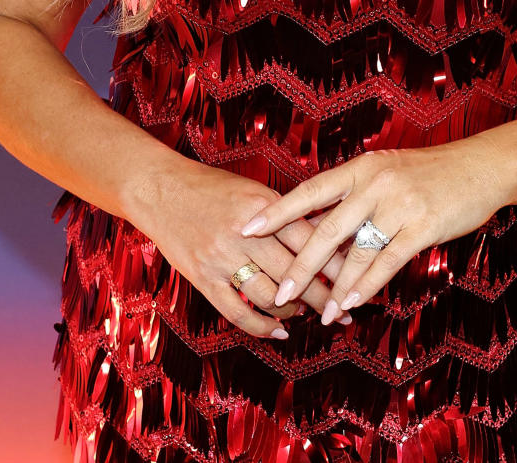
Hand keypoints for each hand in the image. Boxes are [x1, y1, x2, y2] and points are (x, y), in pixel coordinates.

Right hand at [131, 158, 354, 337]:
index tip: (355, 278)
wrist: (161, 190)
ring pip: (269, 296)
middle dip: (324, 296)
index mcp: (263, 207)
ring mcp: (222, 259)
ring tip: (309, 314)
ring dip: (294, 310)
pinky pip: (238, 312)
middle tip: (343, 311)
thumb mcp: (252, 190)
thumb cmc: (211, 187)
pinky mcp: (203, 279)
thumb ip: (284, 214)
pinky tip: (280, 330)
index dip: (335, 263)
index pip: (309, 240)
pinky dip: (262, 326)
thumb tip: (323, 238)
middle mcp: (245, 234)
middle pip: (295, 272)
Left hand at [238, 141, 505, 323]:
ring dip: (334, 287)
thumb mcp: (388, 171)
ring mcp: (398, 203)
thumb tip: (322, 223)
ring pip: (354, 252)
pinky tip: (352, 303)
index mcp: (361, 167)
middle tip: (279, 293)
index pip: (309, 191)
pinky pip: (386, 261)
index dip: (277, 212)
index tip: (246, 229)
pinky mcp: (421, 225)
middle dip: (300, 265)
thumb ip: (357, 194)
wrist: (481, 166)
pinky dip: (366, 285)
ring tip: (317, 314)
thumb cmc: (432, 173)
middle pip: (325, 229)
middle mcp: (374, 182)